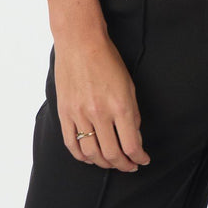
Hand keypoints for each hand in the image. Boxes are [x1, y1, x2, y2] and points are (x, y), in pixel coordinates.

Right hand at [53, 34, 151, 171]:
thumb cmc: (107, 58)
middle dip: (123, 165)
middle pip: (112, 154)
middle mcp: (100, 113)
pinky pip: (72, 144)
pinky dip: (82, 156)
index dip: (139, 158)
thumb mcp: (129, 84)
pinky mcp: (65, 113)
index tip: (143, 160)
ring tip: (111, 162)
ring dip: (103, 163)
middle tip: (129, 165)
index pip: (131, 145)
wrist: (80, 42)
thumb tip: (134, 135)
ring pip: (92, 154)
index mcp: (120, 105)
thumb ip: (133, 112)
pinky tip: (89, 157)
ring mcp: (80, 115)